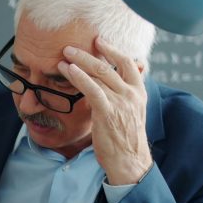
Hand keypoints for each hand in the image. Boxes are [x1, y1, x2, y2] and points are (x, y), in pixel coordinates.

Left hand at [58, 37, 152, 184]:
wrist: (129, 161)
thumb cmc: (125, 139)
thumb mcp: (129, 112)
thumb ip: (121, 96)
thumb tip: (109, 84)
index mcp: (138, 92)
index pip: (127, 63)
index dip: (112, 50)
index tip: (99, 41)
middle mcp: (131, 94)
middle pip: (109, 66)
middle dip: (88, 53)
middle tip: (71, 47)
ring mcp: (120, 102)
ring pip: (99, 74)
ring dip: (79, 63)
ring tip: (64, 57)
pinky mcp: (107, 112)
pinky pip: (92, 89)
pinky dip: (80, 77)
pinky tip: (69, 70)